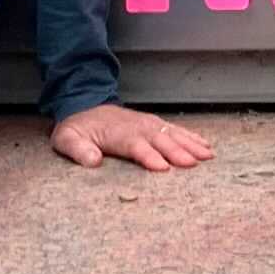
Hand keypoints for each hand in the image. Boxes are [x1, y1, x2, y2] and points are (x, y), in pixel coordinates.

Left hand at [50, 102, 215, 171]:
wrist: (84, 105)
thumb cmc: (77, 128)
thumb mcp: (67, 139)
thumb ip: (78, 150)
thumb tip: (93, 161)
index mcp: (117, 134)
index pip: (136, 146)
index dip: (149, 156)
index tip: (163, 168)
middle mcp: (137, 127)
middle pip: (159, 140)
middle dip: (178, 151)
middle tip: (194, 163)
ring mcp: (148, 124)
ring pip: (172, 134)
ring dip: (191, 144)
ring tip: (208, 155)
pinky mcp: (154, 124)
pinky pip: (176, 130)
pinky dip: (192, 137)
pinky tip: (205, 145)